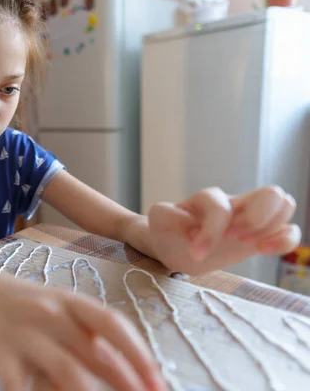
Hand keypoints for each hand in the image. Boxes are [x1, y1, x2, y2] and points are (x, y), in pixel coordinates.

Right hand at [0, 270, 166, 390]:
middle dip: (126, 384)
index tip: (158, 382)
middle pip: (95, 355)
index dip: (139, 354)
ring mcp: (25, 334)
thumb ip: (86, 335)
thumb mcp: (58, 308)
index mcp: (70, 302)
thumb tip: (124, 372)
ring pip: (66, 372)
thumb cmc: (23, 303)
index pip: (113, 324)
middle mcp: (51, 314)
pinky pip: (20, 386)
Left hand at [148, 186, 300, 275]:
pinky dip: (285, 241)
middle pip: (270, 193)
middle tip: (236, 240)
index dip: (210, 231)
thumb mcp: (158, 221)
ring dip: (271, 229)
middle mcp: (234, 202)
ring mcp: (249, 216)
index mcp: (207, 199)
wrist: (173, 243)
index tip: (196, 253)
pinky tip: (263, 251)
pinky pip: (288, 229)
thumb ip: (167, 215)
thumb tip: (191, 223)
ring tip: (251, 247)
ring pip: (284, 205)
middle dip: (256, 221)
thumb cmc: (167, 230)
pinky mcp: (258, 234)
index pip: (220, 207)